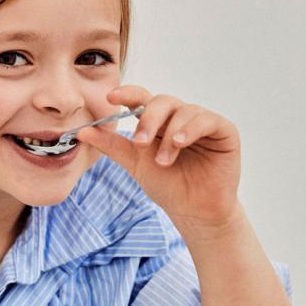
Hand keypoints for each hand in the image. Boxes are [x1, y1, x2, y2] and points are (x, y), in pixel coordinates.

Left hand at [76, 85, 241, 228]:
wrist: (193, 211)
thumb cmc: (167, 186)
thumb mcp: (134, 164)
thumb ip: (112, 145)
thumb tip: (82, 131)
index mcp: (157, 122)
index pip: (141, 99)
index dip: (127, 94)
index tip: (111, 98)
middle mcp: (178, 117)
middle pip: (161, 101)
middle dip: (148, 119)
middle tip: (139, 143)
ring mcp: (201, 122)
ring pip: (183, 111)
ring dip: (169, 135)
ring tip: (164, 161)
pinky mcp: (223, 130)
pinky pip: (206, 119)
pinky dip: (190, 129)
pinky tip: (180, 143)